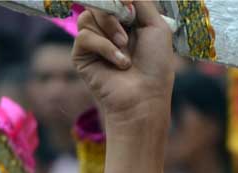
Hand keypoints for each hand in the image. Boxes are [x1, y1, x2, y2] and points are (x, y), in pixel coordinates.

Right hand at [72, 1, 174, 135]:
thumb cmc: (156, 66)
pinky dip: (104, 47)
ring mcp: (93, 41)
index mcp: (126, 21)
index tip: (128, 5)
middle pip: (98, 3)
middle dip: (114, 13)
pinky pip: (84, 36)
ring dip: (111, 30)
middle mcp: (107, 29)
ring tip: (125, 49)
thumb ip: (141, 1)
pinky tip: (119, 62)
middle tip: (128, 29)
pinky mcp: (81, 54)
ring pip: (89, 16)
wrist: (145, 97)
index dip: (118, 0)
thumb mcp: (157, 27)